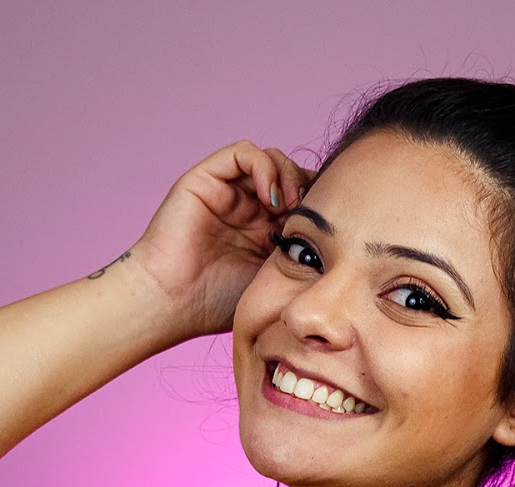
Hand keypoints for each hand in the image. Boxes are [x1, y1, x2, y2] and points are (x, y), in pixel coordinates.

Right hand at [133, 141, 313, 336]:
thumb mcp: (274, 283)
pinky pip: (243, 154)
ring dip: (289, 176)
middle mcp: (248, 208)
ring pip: (271, 160)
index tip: (330, 226)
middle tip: (314, 213)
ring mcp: (228, 192)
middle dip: (308, 188)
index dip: (320, 206)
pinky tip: (270, 198)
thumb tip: (343, 256)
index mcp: (265, 232)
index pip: (304, 201)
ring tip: (292, 205)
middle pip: (292, 176)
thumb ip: (301, 263)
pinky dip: (264, 168)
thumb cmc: (216, 304)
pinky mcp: (207, 179)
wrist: (171, 303)